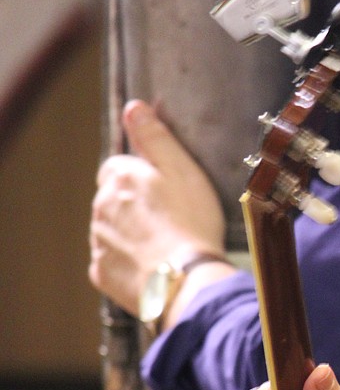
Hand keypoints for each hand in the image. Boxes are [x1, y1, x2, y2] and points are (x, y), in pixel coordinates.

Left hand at [88, 100, 227, 314]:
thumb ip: (155, 137)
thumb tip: (134, 108)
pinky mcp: (101, 273)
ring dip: (130, 234)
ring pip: (111, 230)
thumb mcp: (182, 169)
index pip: (118, 167)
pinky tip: (153, 266)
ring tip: (163, 246)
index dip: (142, 178)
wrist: (185, 281)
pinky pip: (111, 262)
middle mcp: (100, 207)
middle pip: (112, 200)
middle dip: (133, 206)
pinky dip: (127, 263)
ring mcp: (99, 242)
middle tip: (169, 220)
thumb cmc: (191, 223)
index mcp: (119, 177)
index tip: (164, 192)